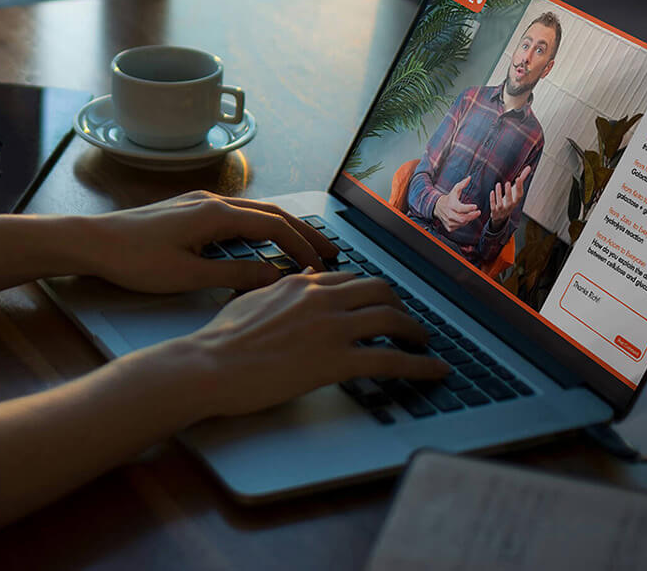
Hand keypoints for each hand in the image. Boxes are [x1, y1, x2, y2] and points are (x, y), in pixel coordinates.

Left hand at [79, 191, 337, 295]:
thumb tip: (274, 276)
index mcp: (216, 214)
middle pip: (270, 213)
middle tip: (331, 251)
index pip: (274, 226)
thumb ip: (233, 276)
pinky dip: (259, 226)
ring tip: (304, 247)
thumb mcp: (187, 276)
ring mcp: (199, 202)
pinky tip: (261, 242)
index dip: (302, 246)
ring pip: (253, 211)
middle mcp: (212, 201)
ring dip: (282, 227)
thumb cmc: (134, 260)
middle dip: (303, 231)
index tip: (322, 267)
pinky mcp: (187, 210)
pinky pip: (235, 214)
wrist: (93, 241)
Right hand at [179, 270, 450, 417]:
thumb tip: (301, 275)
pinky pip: (392, 359)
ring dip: (415, 332)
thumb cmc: (221, 339)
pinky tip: (436, 371)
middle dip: (399, 304)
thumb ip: (280, 287)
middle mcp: (322, 298)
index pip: (349, 279)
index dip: (370, 292)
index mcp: (300, 283)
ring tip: (424, 344)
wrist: (210, 365)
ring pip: (392, 319)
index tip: (379, 303)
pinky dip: (421, 365)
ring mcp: (332, 328)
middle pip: (379, 291)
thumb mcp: (251, 299)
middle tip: (406, 322)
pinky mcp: (337, 361)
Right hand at [433, 176, 480, 231]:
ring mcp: (448, 221)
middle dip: (472, 216)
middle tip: (478, 212)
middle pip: (463, 218)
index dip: (469, 208)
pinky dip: (463, 224)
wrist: (437, 207)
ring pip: (462, 223)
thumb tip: (469, 177)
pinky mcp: (449, 227)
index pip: (461, 208)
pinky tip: (464, 219)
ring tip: (471, 215)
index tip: (475, 206)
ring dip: (468, 219)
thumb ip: (462, 184)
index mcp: (451, 205)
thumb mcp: (454, 190)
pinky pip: (459, 227)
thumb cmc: (449, 198)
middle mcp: (449, 214)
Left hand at [487, 165, 532, 228]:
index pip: (520, 194)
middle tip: (508, 182)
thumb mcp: (515, 190)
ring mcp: (502, 209)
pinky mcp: (494, 211)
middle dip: (509, 192)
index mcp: (516, 200)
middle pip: (511, 200)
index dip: (519, 187)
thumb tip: (528, 167)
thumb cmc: (510, 199)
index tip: (518, 178)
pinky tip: (492, 192)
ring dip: (499, 194)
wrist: (501, 216)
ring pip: (501, 203)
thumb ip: (522, 179)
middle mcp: (511, 205)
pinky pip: (493, 206)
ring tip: (498, 184)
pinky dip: (493, 199)